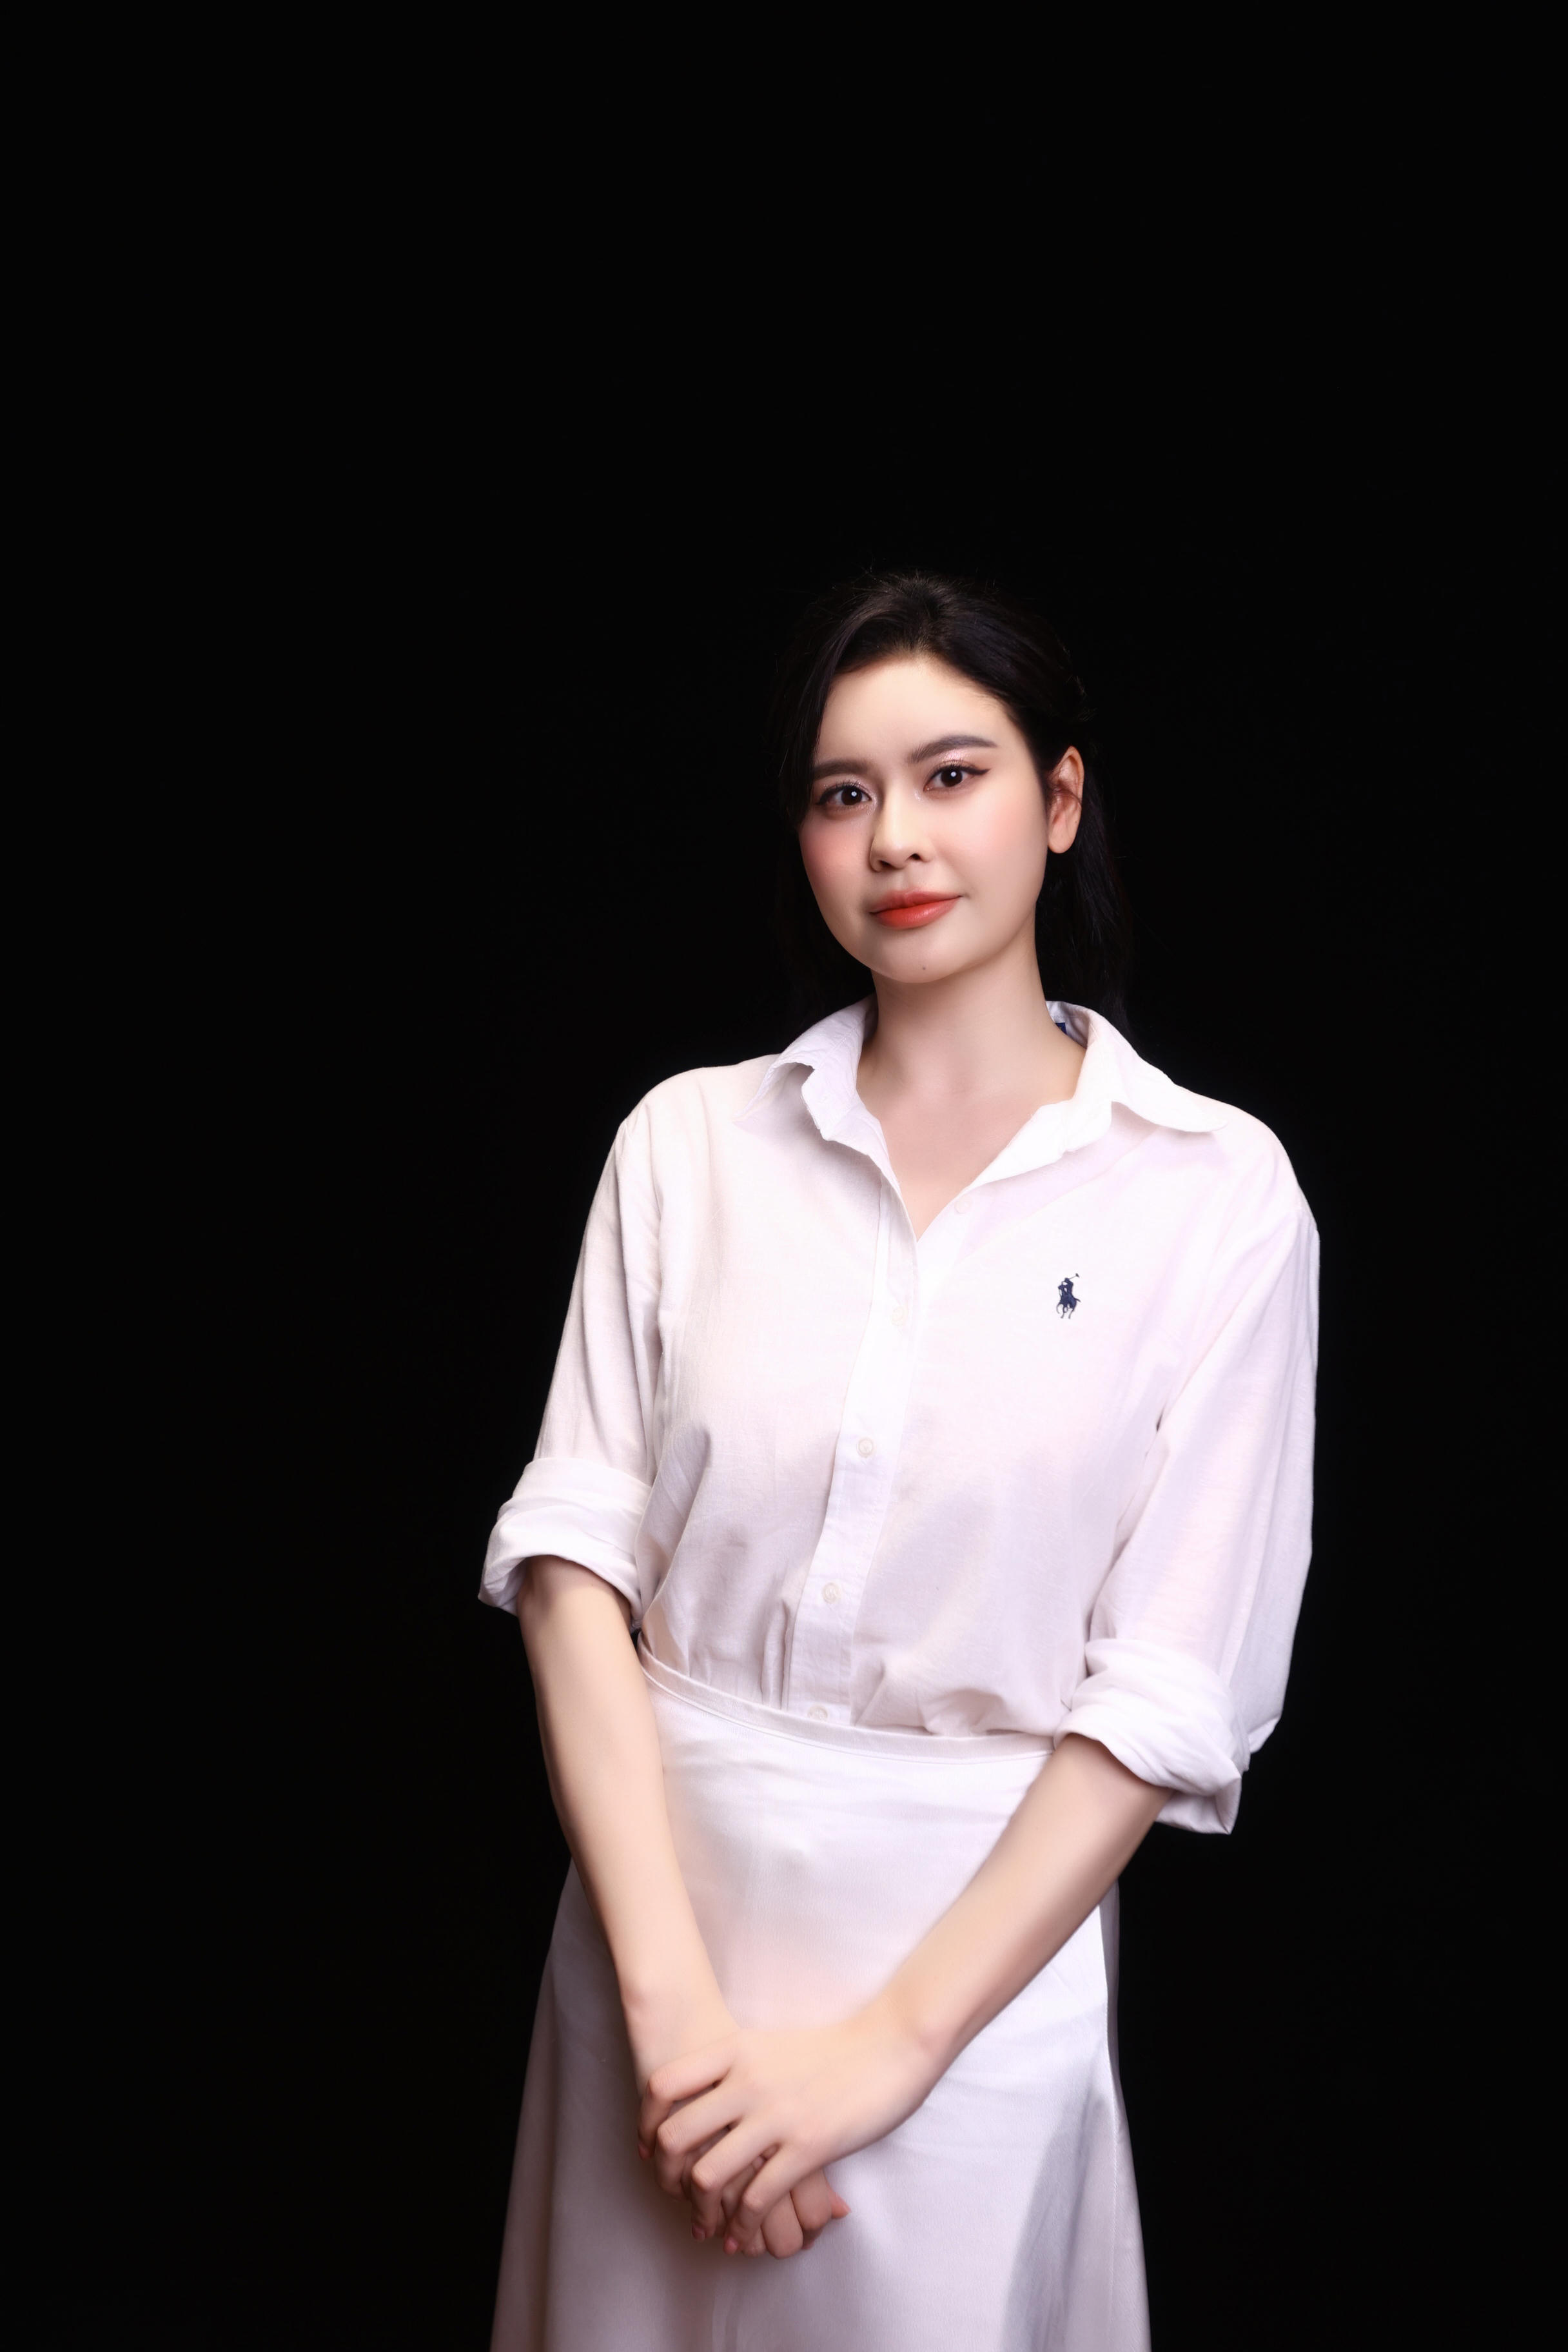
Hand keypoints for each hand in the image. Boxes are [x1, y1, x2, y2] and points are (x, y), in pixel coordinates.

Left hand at [626, 1985, 846, 2256]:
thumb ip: (737, 2066)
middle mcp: (748, 2082)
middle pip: (676, 2136)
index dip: (646, 2121)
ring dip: (699, 2210)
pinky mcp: (807, 2148)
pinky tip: (740, 2237)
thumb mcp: (771, 2044)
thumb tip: (708, 2096)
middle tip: (673, 2193)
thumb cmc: (831, 2046)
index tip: (649, 2146)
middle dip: (665, 2175)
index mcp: (736, 2051)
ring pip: (709, 2175)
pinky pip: (757, 2199)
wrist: (889, 2044)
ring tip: (703, 2225)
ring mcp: (776, 2115)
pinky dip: (741, 2227)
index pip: (664, 2085)